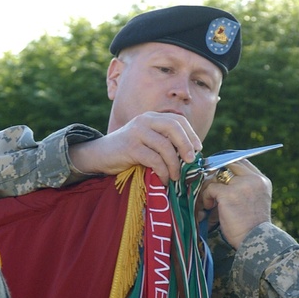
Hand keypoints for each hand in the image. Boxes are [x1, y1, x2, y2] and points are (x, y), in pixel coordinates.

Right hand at [68, 112, 201, 182]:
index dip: (191, 134)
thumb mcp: (148, 143)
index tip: (198, 149)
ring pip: (165, 146)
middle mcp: (145, 120)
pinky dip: (162, 172)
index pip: (177, 120)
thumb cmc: (128, 152)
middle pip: (173, 127)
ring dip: (174, 164)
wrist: (100, 155)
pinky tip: (163, 180)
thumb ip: (164, 143)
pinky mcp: (130, 147)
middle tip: (191, 161)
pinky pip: (154, 159)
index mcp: (152, 118)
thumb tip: (190, 156)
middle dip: (186, 145)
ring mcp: (137, 132)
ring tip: (175, 177)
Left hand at [199, 159, 271, 247]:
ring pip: (216, 176)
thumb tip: (217, 180)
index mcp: (262, 180)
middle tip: (207, 185)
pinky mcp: (229, 194)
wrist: (256, 242)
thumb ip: (243, 188)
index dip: (225, 166)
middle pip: (227, 165)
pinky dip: (205, 197)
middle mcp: (253, 179)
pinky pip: (210, 189)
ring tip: (206, 202)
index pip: (241, 162)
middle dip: (214, 174)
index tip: (216, 176)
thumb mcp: (254, 201)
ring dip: (207, 188)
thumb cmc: (252, 227)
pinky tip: (207, 207)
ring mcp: (241, 185)